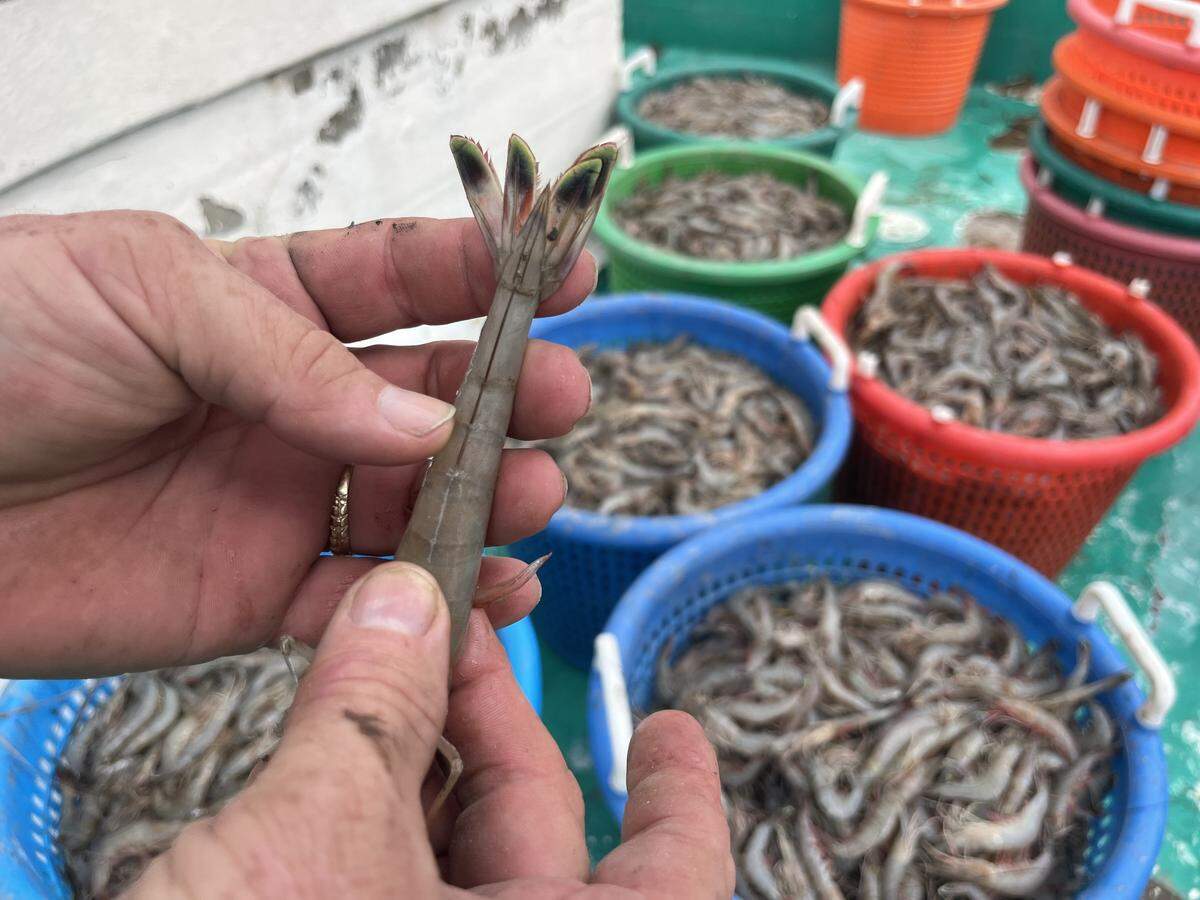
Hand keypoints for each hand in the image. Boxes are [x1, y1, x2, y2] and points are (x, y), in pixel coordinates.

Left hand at [0, 211, 592, 676]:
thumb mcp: (147, 293)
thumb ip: (293, 358)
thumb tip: (421, 414)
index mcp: (263, 304)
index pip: (398, 279)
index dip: (483, 272)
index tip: (557, 271)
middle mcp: (287, 403)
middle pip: (430, 396)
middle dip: (505, 395)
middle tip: (557, 397)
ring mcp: (277, 498)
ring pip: (416, 501)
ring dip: (487, 497)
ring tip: (531, 491)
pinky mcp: (253, 592)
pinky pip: (363, 599)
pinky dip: (430, 599)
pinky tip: (485, 586)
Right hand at [130, 563, 734, 898]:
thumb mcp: (315, 838)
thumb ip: (372, 712)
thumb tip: (405, 602)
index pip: (674, 878)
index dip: (678, 799)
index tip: (672, 732)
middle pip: (537, 837)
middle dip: (492, 722)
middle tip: (446, 635)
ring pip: (450, 858)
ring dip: (415, 762)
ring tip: (373, 675)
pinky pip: (382, 884)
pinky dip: (365, 816)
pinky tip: (328, 752)